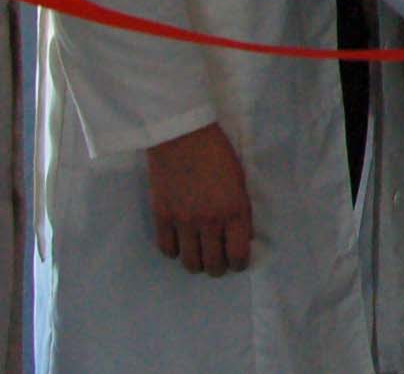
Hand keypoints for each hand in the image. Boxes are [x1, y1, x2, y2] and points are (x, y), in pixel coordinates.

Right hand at [145, 123, 253, 276]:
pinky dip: (175, 250)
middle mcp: (210, 221)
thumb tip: (241, 236)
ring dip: (197, 263)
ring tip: (200, 256)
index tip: (237, 262)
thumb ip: (240, 210)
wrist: (183, 135)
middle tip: (218, 261)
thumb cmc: (217, 152)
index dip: (239, 264)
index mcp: (235, 210)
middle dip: (218, 268)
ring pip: (190, 262)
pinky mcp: (162, 216)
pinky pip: (166, 249)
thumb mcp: (240, 181)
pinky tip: (180, 243)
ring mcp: (183, 221)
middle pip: (213, 265)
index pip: (238, 255)